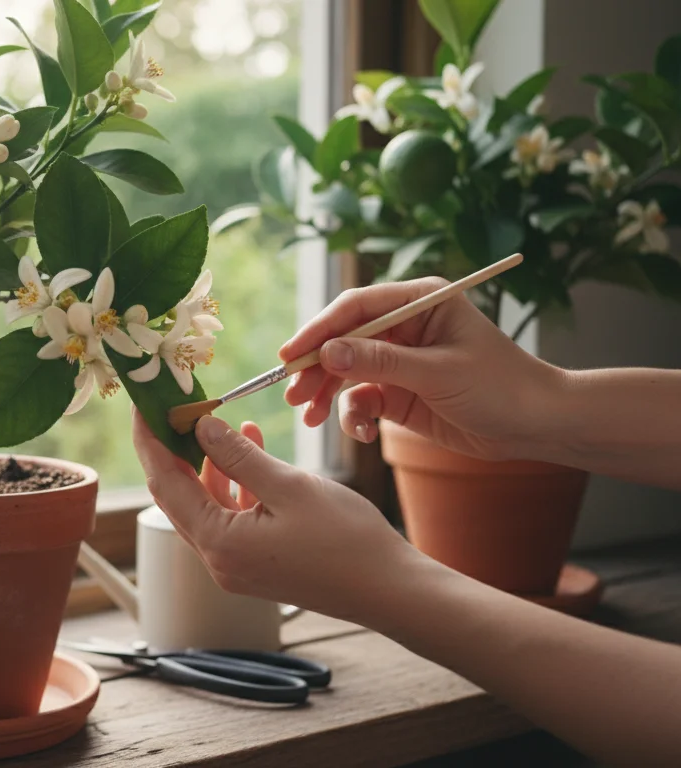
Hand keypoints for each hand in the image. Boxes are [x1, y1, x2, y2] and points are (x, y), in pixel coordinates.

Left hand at [133, 409, 417, 620]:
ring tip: (222, 421)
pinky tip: (251, 448)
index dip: (150, 441)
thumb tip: (201, 427)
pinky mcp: (255, 564)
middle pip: (178, 496)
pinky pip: (231, 516)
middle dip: (175, 449)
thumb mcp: (289, 486)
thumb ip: (238, 456)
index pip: (164, 483)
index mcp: (219, 544)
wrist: (391, 591)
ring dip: (211, 463)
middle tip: (176, 408)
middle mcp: (218, 560)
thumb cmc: (348, 542)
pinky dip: (236, 483)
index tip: (143, 407)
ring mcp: (236, 565)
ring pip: (207, 504)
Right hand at [281, 277, 564, 461]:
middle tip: (294, 394)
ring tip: (311, 419)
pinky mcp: (399, 392)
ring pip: (346, 372)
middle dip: (317, 368)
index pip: (356, 308)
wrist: (536, 426)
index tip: (291, 355)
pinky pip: (361, 400)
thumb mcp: (438, 373)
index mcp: (419, 302)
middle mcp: (405, 326)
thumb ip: (381, 362)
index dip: (320, 330)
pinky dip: (354, 417)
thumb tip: (327, 352)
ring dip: (327, 395)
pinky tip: (363, 433)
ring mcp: (400, 360)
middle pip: (344, 340)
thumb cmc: (501, 387)